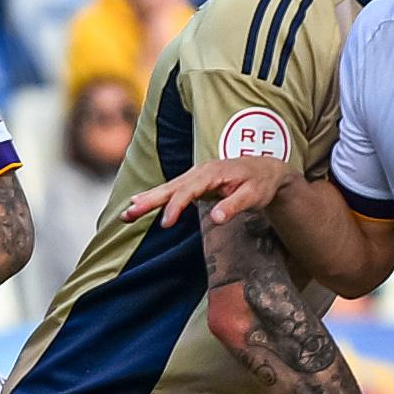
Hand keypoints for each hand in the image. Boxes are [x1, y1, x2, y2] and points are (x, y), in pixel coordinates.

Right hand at [125, 152, 290, 230]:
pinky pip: (172, 190)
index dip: (175, 207)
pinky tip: (140, 204)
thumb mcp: (254, 196)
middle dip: (149, 200)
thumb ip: (234, 206)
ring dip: (147, 200)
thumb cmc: (260, 184)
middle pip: (170, 187)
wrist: (267, 170)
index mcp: (212, 173)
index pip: (188, 191)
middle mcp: (199, 171)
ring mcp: (195, 175)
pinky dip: (155, 197)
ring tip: (127, 212)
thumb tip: (216, 220)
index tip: (165, 224)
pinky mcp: (194, 182)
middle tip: (128, 214)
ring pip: (168, 188)